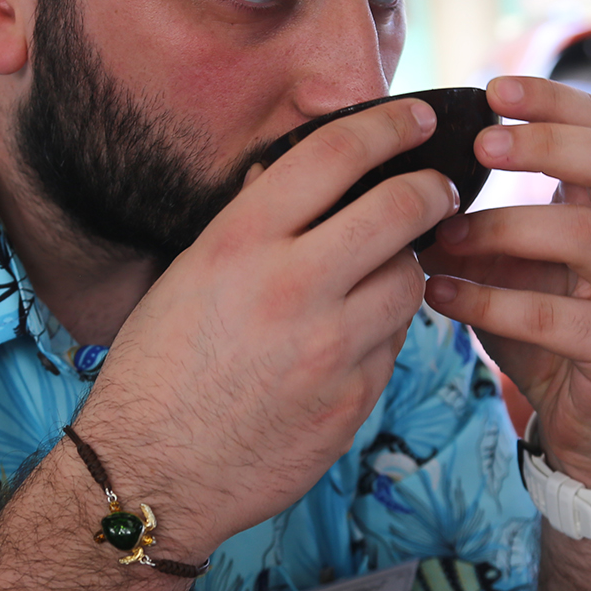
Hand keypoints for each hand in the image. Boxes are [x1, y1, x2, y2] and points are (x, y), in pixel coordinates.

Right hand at [74, 98, 460, 556]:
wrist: (152, 472)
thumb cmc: (158, 367)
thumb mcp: (188, 273)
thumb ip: (248, 221)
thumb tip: (290, 171)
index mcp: (240, 243)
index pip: (335, 155)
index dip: (387, 126)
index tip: (415, 117)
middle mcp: (292, 287)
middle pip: (400, 210)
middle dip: (431, 190)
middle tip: (438, 188)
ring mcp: (331, 348)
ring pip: (409, 280)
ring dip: (407, 265)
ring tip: (387, 267)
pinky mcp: (353, 400)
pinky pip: (393, 345)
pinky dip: (383, 331)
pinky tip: (353, 335)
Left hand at [420, 77, 590, 488]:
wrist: (590, 424)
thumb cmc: (545, 328)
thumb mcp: (507, 264)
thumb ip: (474, 221)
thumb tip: (400, 180)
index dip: (553, 99)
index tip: (492, 88)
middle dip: (546, 144)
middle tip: (481, 144)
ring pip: (588, 236)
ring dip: (505, 227)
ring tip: (444, 235)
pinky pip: (557, 316)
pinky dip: (491, 303)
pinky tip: (439, 296)